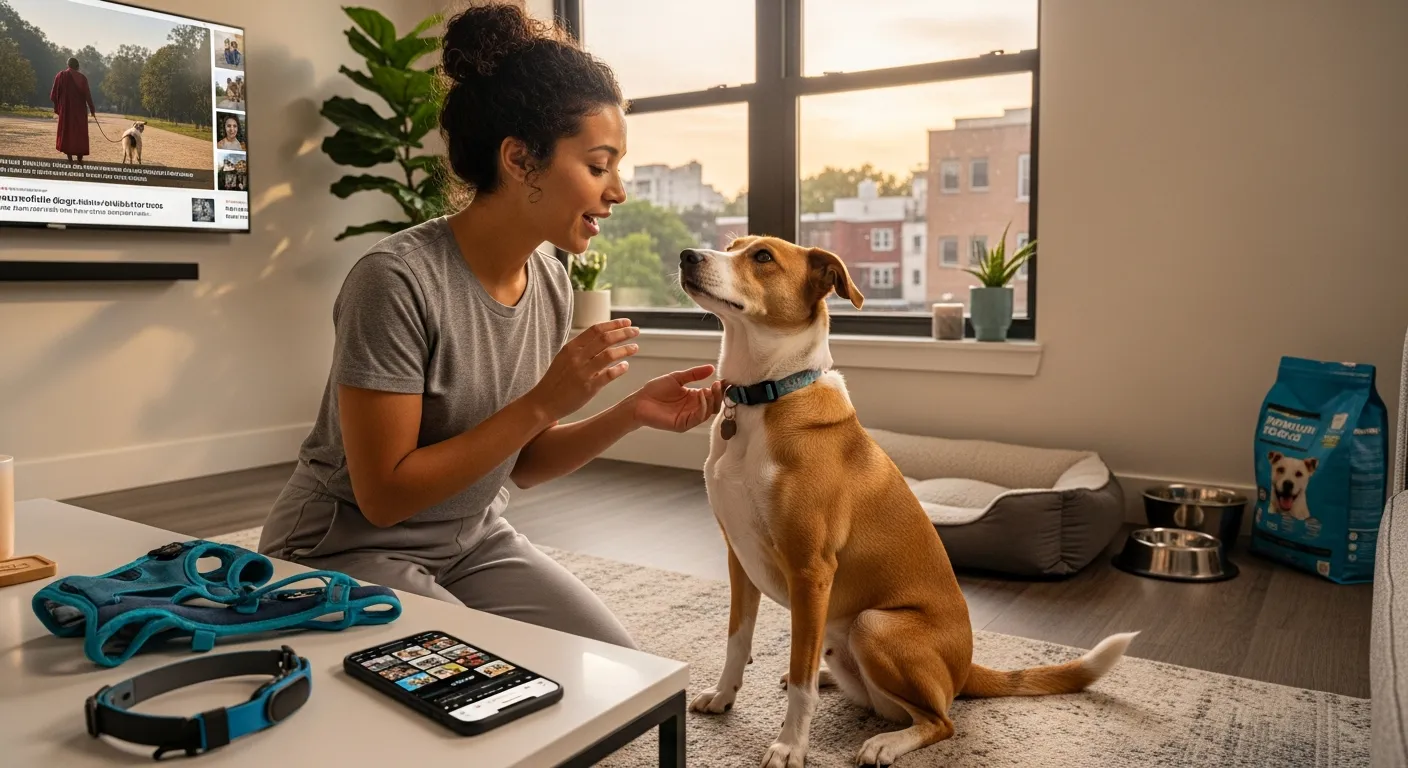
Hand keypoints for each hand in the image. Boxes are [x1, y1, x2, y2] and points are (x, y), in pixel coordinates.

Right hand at [523, 319, 639, 422]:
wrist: (543, 403)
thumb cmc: (556, 380)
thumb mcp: (564, 359)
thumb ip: (581, 349)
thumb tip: (602, 338)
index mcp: (571, 348)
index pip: (596, 329)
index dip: (614, 324)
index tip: (627, 322)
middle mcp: (577, 357)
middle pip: (605, 339)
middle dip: (623, 333)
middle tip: (636, 331)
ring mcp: (582, 372)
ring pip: (609, 355)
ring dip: (625, 349)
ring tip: (635, 348)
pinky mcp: (588, 388)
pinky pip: (608, 375)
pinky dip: (619, 369)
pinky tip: (626, 366)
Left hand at [629, 365, 723, 432]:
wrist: (640, 401)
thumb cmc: (655, 390)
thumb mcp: (677, 378)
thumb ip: (694, 374)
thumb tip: (712, 368)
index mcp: (694, 398)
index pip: (712, 396)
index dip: (718, 389)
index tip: (723, 380)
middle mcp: (694, 408)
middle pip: (714, 405)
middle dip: (718, 395)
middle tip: (718, 385)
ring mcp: (689, 417)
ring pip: (708, 412)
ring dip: (711, 400)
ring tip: (709, 389)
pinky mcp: (683, 424)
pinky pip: (698, 418)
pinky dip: (702, 407)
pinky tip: (700, 395)